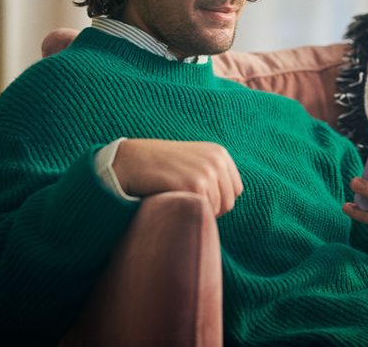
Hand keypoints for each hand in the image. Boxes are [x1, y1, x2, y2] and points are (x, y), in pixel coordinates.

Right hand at [112, 139, 243, 215]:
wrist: (132, 161)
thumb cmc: (160, 165)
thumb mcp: (193, 161)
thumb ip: (213, 174)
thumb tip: (231, 202)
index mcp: (219, 153)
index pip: (235, 191)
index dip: (218, 201)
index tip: (197, 199)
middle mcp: (216, 160)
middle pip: (228, 203)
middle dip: (210, 210)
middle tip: (185, 204)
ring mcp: (206, 172)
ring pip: (217, 211)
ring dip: (197, 213)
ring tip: (177, 200)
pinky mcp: (194, 185)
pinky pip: (203, 212)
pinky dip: (188, 212)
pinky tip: (173, 202)